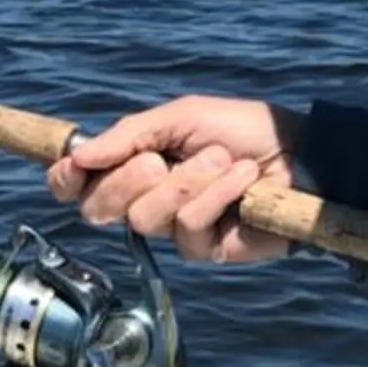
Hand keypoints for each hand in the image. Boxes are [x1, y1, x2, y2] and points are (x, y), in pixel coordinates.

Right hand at [48, 95, 304, 266]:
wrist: (301, 152)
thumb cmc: (244, 128)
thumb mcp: (183, 117)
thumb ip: (129, 134)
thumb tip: (79, 154)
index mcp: (133, 166)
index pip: (78, 186)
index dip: (66, 180)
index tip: (75, 166)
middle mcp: (146, 200)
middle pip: (98, 209)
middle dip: (127, 180)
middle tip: (160, 159)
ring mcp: (174, 229)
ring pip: (145, 217)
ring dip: (187, 181)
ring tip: (225, 161)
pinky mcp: (205, 249)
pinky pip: (188, 227)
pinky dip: (215, 197)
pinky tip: (243, 181)